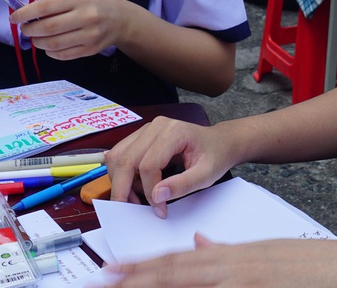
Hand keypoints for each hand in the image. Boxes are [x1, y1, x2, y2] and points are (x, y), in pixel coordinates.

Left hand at [9, 0, 123, 59]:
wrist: (121, 19)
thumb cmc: (95, 4)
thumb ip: (56, 5)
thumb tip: (27, 15)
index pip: (46, 7)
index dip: (25, 13)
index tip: (14, 17)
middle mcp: (86, 17)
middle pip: (48, 28)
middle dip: (30, 30)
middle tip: (26, 29)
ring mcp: (89, 35)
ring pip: (53, 44)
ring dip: (38, 42)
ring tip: (37, 38)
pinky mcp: (90, 50)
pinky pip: (62, 55)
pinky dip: (50, 52)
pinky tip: (50, 46)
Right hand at [106, 117, 237, 217]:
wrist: (219, 142)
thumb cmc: (215, 156)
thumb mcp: (206, 174)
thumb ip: (183, 185)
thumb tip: (157, 195)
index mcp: (174, 131)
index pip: (148, 165)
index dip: (149, 191)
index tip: (161, 209)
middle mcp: (156, 126)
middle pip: (126, 160)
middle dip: (124, 189)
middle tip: (131, 210)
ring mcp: (147, 129)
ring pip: (118, 157)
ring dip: (120, 181)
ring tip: (136, 198)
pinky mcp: (142, 136)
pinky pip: (121, 155)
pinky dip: (122, 174)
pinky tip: (137, 186)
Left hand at [106, 234, 336, 287]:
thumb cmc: (315, 268)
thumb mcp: (267, 256)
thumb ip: (228, 251)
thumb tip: (199, 241)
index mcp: (237, 257)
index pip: (182, 259)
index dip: (147, 265)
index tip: (117, 268)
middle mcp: (237, 267)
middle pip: (180, 271)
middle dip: (141, 276)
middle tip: (107, 276)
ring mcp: (249, 281)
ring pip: (194, 282)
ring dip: (160, 284)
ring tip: (126, 284)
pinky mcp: (262, 287)